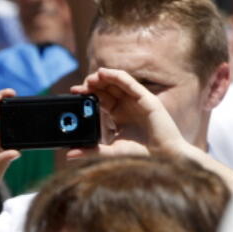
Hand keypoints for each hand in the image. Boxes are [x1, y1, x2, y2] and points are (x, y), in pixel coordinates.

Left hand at [68, 68, 186, 159]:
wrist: (163, 158)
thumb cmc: (141, 156)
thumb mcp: (111, 152)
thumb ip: (91, 151)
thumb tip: (68, 154)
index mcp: (119, 116)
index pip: (100, 100)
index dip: (87, 95)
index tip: (73, 94)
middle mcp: (127, 106)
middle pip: (107, 89)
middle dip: (92, 85)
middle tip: (78, 87)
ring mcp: (137, 100)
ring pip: (117, 83)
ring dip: (102, 78)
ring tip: (88, 79)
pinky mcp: (146, 98)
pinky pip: (129, 82)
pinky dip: (116, 75)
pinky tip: (103, 73)